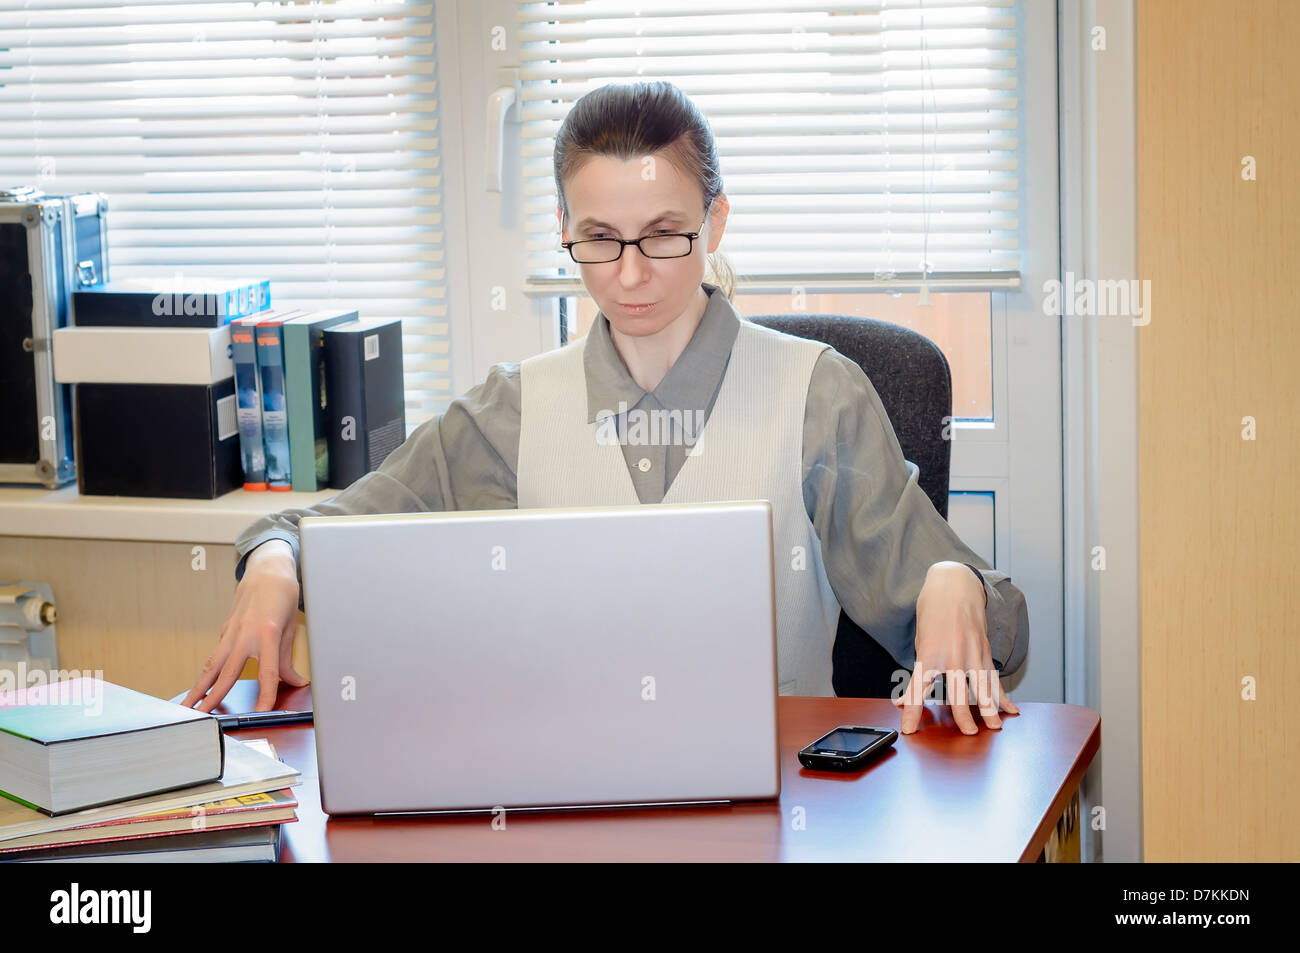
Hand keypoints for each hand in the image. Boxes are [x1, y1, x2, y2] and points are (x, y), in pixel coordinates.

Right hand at [180, 540, 308, 713]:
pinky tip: (199, 688)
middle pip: (227, 673)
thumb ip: (288, 660)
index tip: (261, 713)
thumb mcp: (291, 628)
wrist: (267, 570)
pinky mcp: (225, 631)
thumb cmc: (283, 597)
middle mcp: (245, 635)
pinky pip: (214, 656)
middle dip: (213, 698)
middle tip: (201, 718)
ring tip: (187, 707)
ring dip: (198, 688)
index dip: (265, 696)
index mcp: (267, 634)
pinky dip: (205, 673)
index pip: (268, 673)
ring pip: (212, 665)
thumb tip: (295, 683)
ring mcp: (231, 633)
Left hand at [892, 561, 1018, 733]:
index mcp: (929, 653)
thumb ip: (915, 676)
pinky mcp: (984, 651)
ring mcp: (971, 653)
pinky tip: (1011, 709)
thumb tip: (902, 702)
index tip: (908, 729)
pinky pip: (994, 677)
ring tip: (995, 726)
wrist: (953, 586)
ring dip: (990, 708)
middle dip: (963, 714)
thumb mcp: (918, 643)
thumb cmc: (931, 614)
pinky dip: (1003, 695)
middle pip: (958, 692)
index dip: (913, 711)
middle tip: (968, 732)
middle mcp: (952, 655)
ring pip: (982, 686)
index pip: (918, 689)